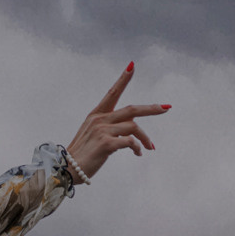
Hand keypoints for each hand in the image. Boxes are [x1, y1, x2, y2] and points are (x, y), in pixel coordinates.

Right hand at [66, 62, 170, 180]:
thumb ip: (111, 127)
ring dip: (145, 138)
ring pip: (134, 128)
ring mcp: (102, 131)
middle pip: (131, 110)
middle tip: (166, 108)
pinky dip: (137, 147)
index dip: (123, 79)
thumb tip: (132, 128)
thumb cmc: (82, 154)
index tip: (132, 66)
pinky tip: (138, 153)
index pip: (112, 93)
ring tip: (149, 148)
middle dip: (151, 109)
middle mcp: (99, 119)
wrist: (67, 169)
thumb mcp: (94, 134)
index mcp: (96, 115)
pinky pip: (130, 142)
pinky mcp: (106, 144)